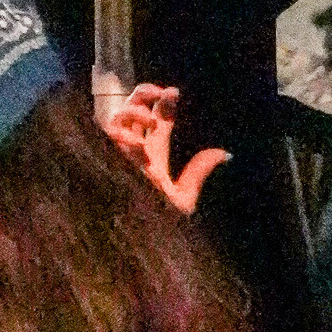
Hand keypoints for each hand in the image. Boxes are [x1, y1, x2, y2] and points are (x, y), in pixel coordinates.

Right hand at [103, 83, 230, 214]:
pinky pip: (106, 138)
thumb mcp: (183, 196)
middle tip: (161, 92)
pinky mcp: (107, 162)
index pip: (156, 120)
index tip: (174, 93)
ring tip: (147, 118)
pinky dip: (120, 134)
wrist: (138, 238)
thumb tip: (225, 154)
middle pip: (132, 110)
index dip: (163, 101)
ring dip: (131, 111)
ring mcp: (118, 154)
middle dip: (144, 94)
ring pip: (116, 117)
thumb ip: (199, 172)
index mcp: (152, 153)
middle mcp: (133, 149)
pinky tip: (136, 144)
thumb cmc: (158, 221)